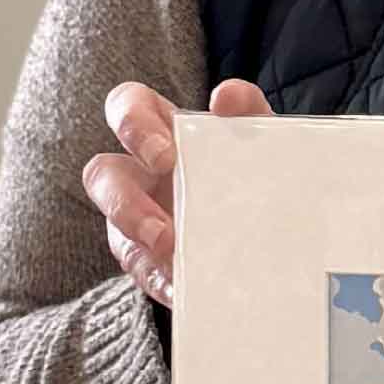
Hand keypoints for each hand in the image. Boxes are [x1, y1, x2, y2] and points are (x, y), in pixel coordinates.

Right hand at [80, 77, 272, 306]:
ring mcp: (141, 219)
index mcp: (163, 130)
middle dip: (123, 199)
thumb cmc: (258, 161)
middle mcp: (142, 172)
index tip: (165, 154)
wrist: (282, 217)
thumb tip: (225, 96)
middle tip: (160, 221)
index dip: (131, 124)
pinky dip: (161, 280)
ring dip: (141, 247)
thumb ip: (248, 109)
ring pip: (115, 230)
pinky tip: (181, 288)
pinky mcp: (154, 260)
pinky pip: (144, 272)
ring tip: (171, 253)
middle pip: (101, 175)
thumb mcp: (261, 133)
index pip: (126, 106)